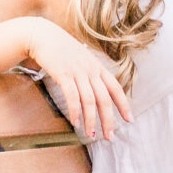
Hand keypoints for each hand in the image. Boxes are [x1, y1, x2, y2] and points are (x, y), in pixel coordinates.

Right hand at [30, 20, 131, 142]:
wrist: (43, 36)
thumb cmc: (62, 50)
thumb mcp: (82, 60)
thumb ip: (90, 73)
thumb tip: (96, 92)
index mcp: (98, 67)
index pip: (116, 88)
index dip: (124, 105)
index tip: (130, 120)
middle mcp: (91, 70)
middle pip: (105, 99)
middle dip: (108, 120)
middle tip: (109, 136)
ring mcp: (78, 72)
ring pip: (90, 100)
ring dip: (91, 120)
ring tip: (91, 134)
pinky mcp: (63, 74)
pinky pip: (72, 96)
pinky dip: (75, 111)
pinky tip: (75, 122)